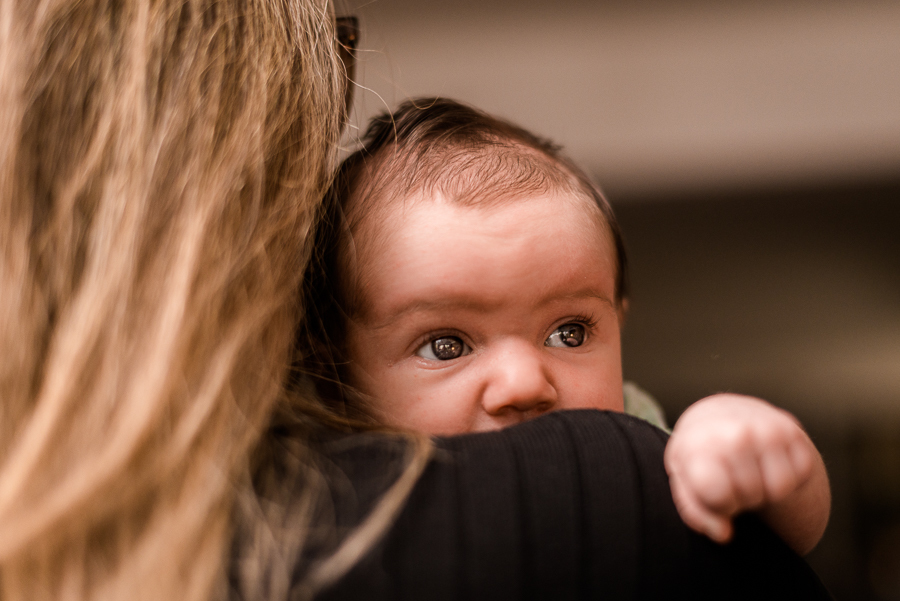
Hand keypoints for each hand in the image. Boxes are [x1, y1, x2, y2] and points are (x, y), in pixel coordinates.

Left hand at [664, 394, 827, 552]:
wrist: (720, 413)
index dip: (721, 504)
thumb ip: (696, 512)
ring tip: (750, 472)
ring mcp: (766, 428)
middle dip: (743, 496)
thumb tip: (723, 534)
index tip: (715, 491)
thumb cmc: (700, 454)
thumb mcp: (685, 479)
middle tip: (734, 478)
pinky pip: (801, 473)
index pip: (720, 496)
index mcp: (700, 445)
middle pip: (752, 494)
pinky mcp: (792, 428)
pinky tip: (767, 462)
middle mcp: (735, 432)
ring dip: (767, 489)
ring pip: (780, 488)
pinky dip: (787, 475)